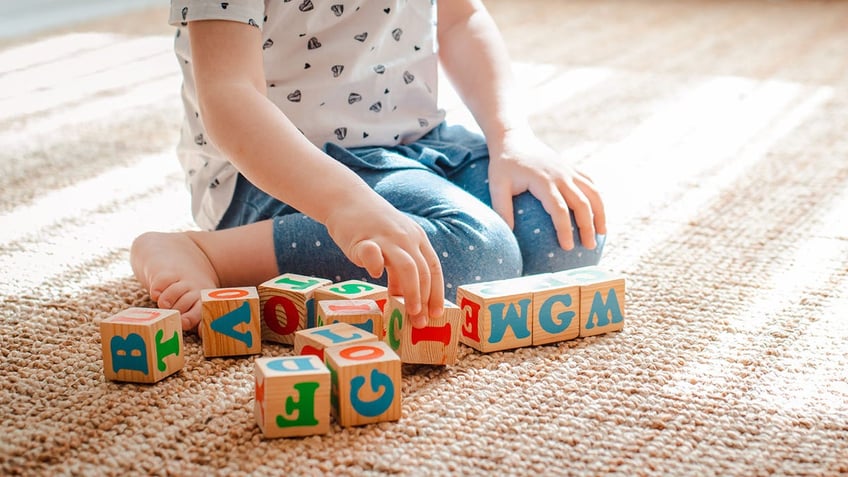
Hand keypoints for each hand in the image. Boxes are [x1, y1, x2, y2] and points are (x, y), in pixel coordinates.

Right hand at [324, 196, 443, 327]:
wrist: (346, 200)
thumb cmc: (371, 226)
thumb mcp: (393, 245)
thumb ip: (400, 269)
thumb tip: (406, 300)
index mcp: (417, 238)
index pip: (434, 268)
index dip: (436, 293)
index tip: (435, 314)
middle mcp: (406, 237)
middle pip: (423, 272)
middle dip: (423, 300)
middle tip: (419, 322)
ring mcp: (386, 237)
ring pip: (408, 267)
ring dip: (411, 292)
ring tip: (408, 312)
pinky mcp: (363, 238)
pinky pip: (373, 254)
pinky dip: (376, 267)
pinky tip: (374, 275)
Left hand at [487, 127, 606, 249]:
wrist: (514, 138)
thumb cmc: (503, 165)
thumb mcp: (497, 185)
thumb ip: (502, 209)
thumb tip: (507, 237)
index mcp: (543, 180)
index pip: (559, 209)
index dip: (565, 229)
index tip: (567, 247)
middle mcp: (561, 174)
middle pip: (582, 203)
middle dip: (587, 226)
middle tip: (588, 247)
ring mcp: (569, 170)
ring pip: (592, 192)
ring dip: (600, 213)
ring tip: (602, 234)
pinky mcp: (572, 168)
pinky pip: (590, 183)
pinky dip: (597, 198)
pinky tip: (598, 214)